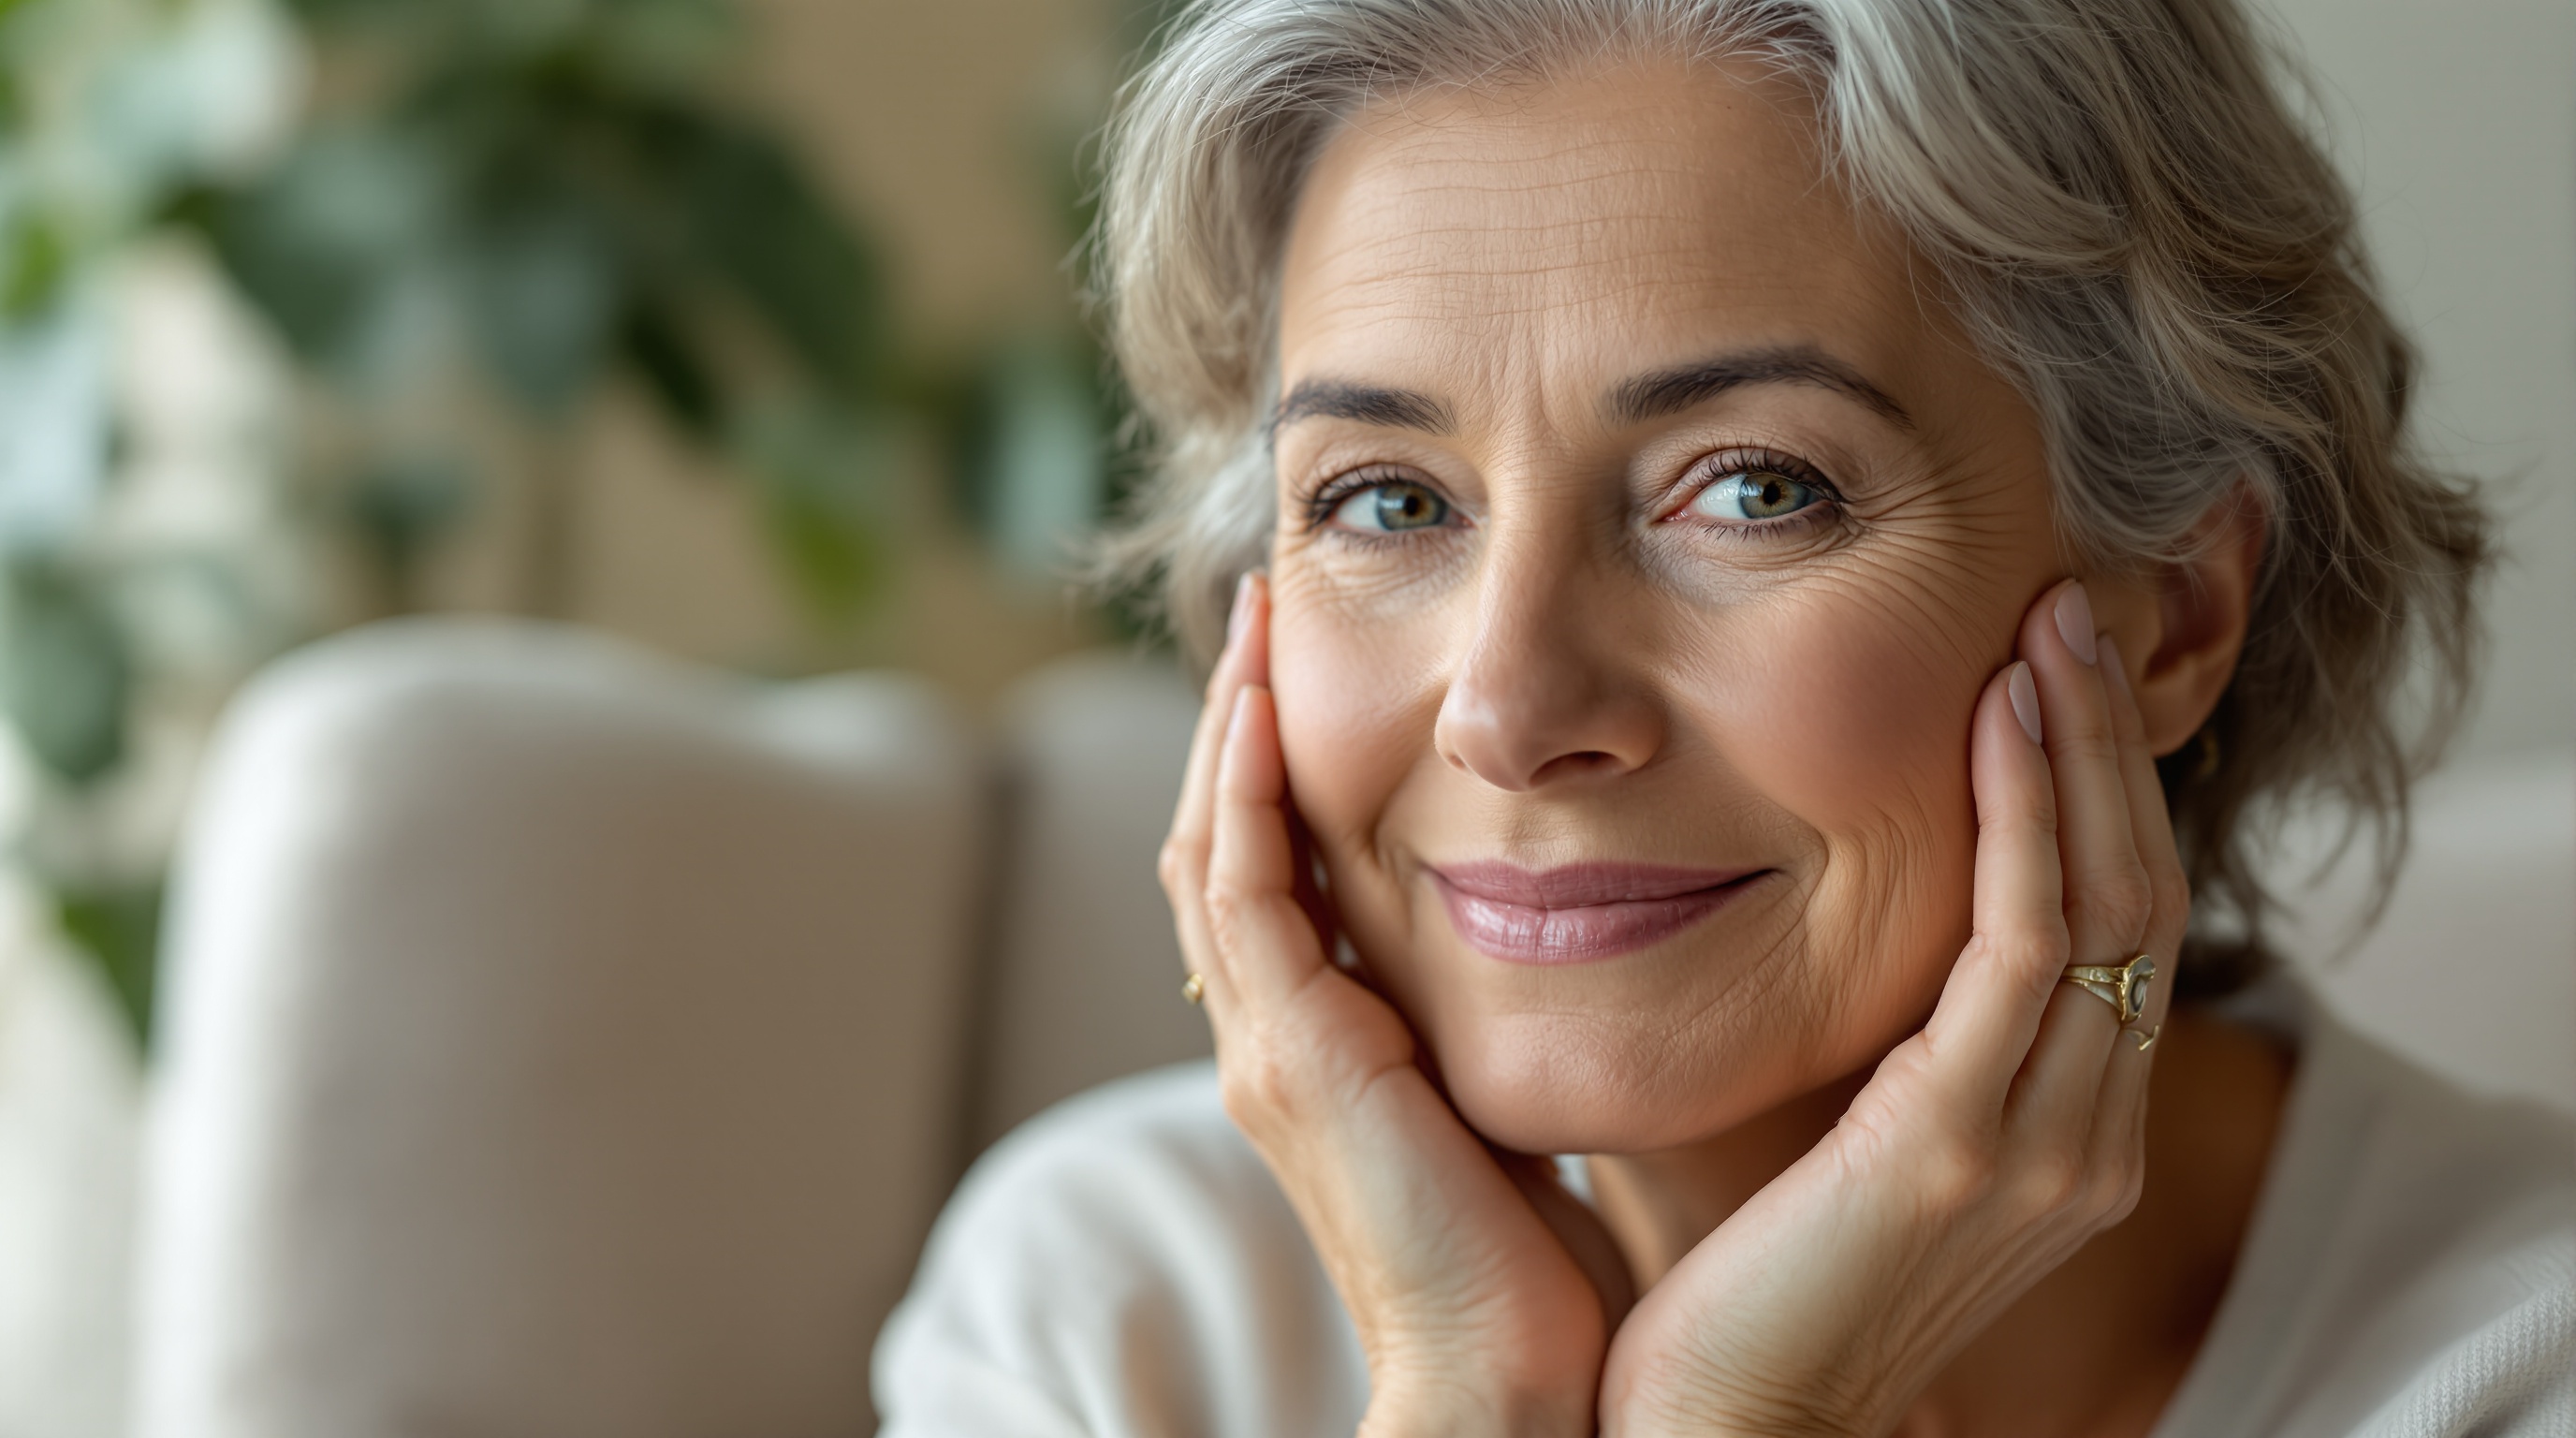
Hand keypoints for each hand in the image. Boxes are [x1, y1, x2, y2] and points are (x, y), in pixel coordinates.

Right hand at [1161, 573, 1633, 1437]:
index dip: (1281, 773)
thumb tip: (1581, 953)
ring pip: (1212, 848)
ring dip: (1230, 726)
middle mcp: (1273, 1042)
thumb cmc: (1547, 1273)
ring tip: (1258, 618)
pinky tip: (1267, 701)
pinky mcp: (1286, 1053)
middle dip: (1239, 724)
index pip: (1277, 880)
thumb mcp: (1515, 1111)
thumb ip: (1508, 1033)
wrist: (1518, 1384)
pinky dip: (1244, 788)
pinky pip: (1241, 888)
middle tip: (1265, 610)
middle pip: (1222, 846)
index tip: (1315, 668)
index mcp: (1326, 1054)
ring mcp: (1266, 1047)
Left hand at [1598, 580, 2186, 1437]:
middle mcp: (2083, 1132)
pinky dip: (2028, 816)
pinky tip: (1999, 718)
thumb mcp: (1833, 1127)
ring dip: (2082, 747)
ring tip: (2050, 624)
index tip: (2050, 668)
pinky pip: (2030, 942)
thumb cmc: (1742, 1276)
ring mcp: (2044, 1141)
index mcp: (2059, 1128)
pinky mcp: (1967, 1141)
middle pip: (2140, 890)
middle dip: (2110, 741)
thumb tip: (1795, 890)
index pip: (2113, 924)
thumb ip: (1864, 1029)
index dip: (2097, 789)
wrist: (1719, 1426)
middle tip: (2071, 606)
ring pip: (2107, 897)